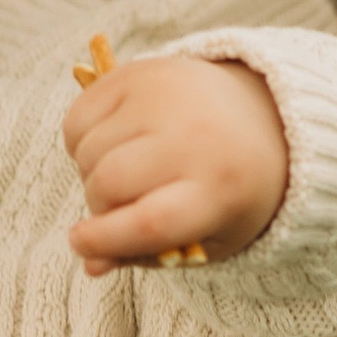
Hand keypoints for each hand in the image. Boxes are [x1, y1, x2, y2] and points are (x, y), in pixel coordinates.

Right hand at [62, 49, 288, 278]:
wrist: (258, 114)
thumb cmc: (229, 188)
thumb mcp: (208, 234)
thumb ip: (149, 253)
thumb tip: (91, 263)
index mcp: (222, 188)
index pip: (150, 222)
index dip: (105, 240)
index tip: (81, 244)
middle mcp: (194, 137)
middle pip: (108, 184)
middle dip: (99, 205)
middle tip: (117, 205)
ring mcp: (164, 98)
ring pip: (88, 151)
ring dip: (90, 172)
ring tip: (125, 171)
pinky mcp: (139, 73)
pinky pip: (79, 117)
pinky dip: (81, 140)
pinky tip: (113, 142)